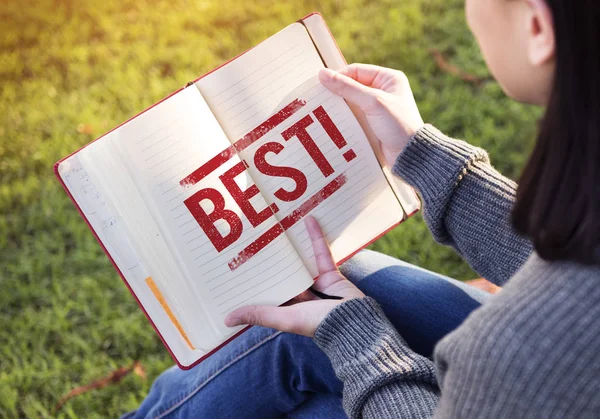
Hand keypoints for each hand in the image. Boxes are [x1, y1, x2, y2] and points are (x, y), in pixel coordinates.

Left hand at [224, 216, 364, 336]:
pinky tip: (308, 220)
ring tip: (278, 227)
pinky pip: (321, 252)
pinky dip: (316, 237)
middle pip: (283, 274)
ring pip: (300, 261)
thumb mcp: (284, 318)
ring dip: (292, 246)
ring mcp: (316, 284)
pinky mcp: (330, 273)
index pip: (267, 291)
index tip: (238, 265)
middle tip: (254, 237)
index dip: (255, 280)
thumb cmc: (317, 324)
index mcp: (287, 308)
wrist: (354, 322)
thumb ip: (259, 314)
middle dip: (271, 259)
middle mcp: (300, 296)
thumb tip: (226, 320)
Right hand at [319, 64, 423, 166]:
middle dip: (337, 93)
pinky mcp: (372, 123)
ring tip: (322, 111)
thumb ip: (347, 88)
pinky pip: (353, 117)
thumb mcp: (373, 102)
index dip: (339, 76)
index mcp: (388, 79)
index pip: (356, 71)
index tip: (321, 85)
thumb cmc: (398, 125)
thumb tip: (323, 74)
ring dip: (339, 108)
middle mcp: (383, 91)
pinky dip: (343, 119)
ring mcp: (377, 108)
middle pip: (352, 86)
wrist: (409, 155)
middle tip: (318, 99)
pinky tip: (332, 123)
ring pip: (351, 103)